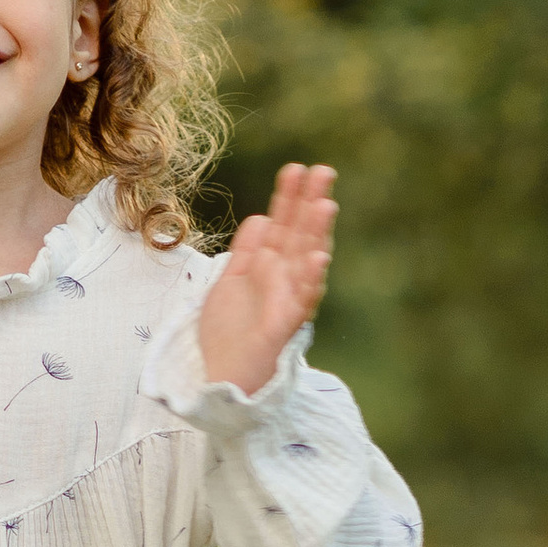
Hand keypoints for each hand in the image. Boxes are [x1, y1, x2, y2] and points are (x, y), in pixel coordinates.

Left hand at [197, 165, 335, 394]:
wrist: (222, 378)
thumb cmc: (228, 334)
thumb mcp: (228, 282)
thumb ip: (245, 251)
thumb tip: (262, 217)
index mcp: (268, 267)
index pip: (282, 225)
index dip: (288, 198)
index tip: (295, 168)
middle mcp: (282, 280)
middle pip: (300, 235)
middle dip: (310, 204)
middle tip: (323, 171)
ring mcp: (286, 300)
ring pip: (307, 262)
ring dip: (317, 235)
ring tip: (325, 206)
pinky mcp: (284, 325)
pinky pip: (301, 301)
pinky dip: (309, 280)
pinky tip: (316, 258)